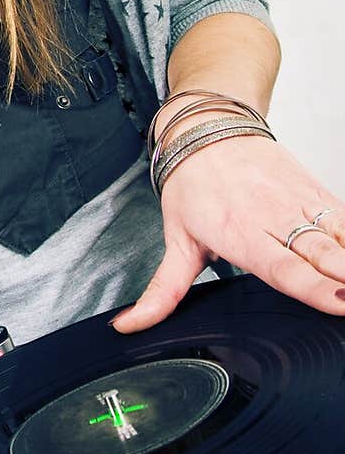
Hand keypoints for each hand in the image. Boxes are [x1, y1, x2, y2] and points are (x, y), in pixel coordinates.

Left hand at [111, 135, 344, 331]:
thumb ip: (162, 291)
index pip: (283, 269)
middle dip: (344, 277)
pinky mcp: (317, 192)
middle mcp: (275, 221)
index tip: (339, 302)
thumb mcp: (175, 239)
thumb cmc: (193, 183)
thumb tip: (129, 325)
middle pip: (321, 255)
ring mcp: (301, 204)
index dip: (314, 287)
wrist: (208, 128)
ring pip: (340, 233)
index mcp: (242, 237)